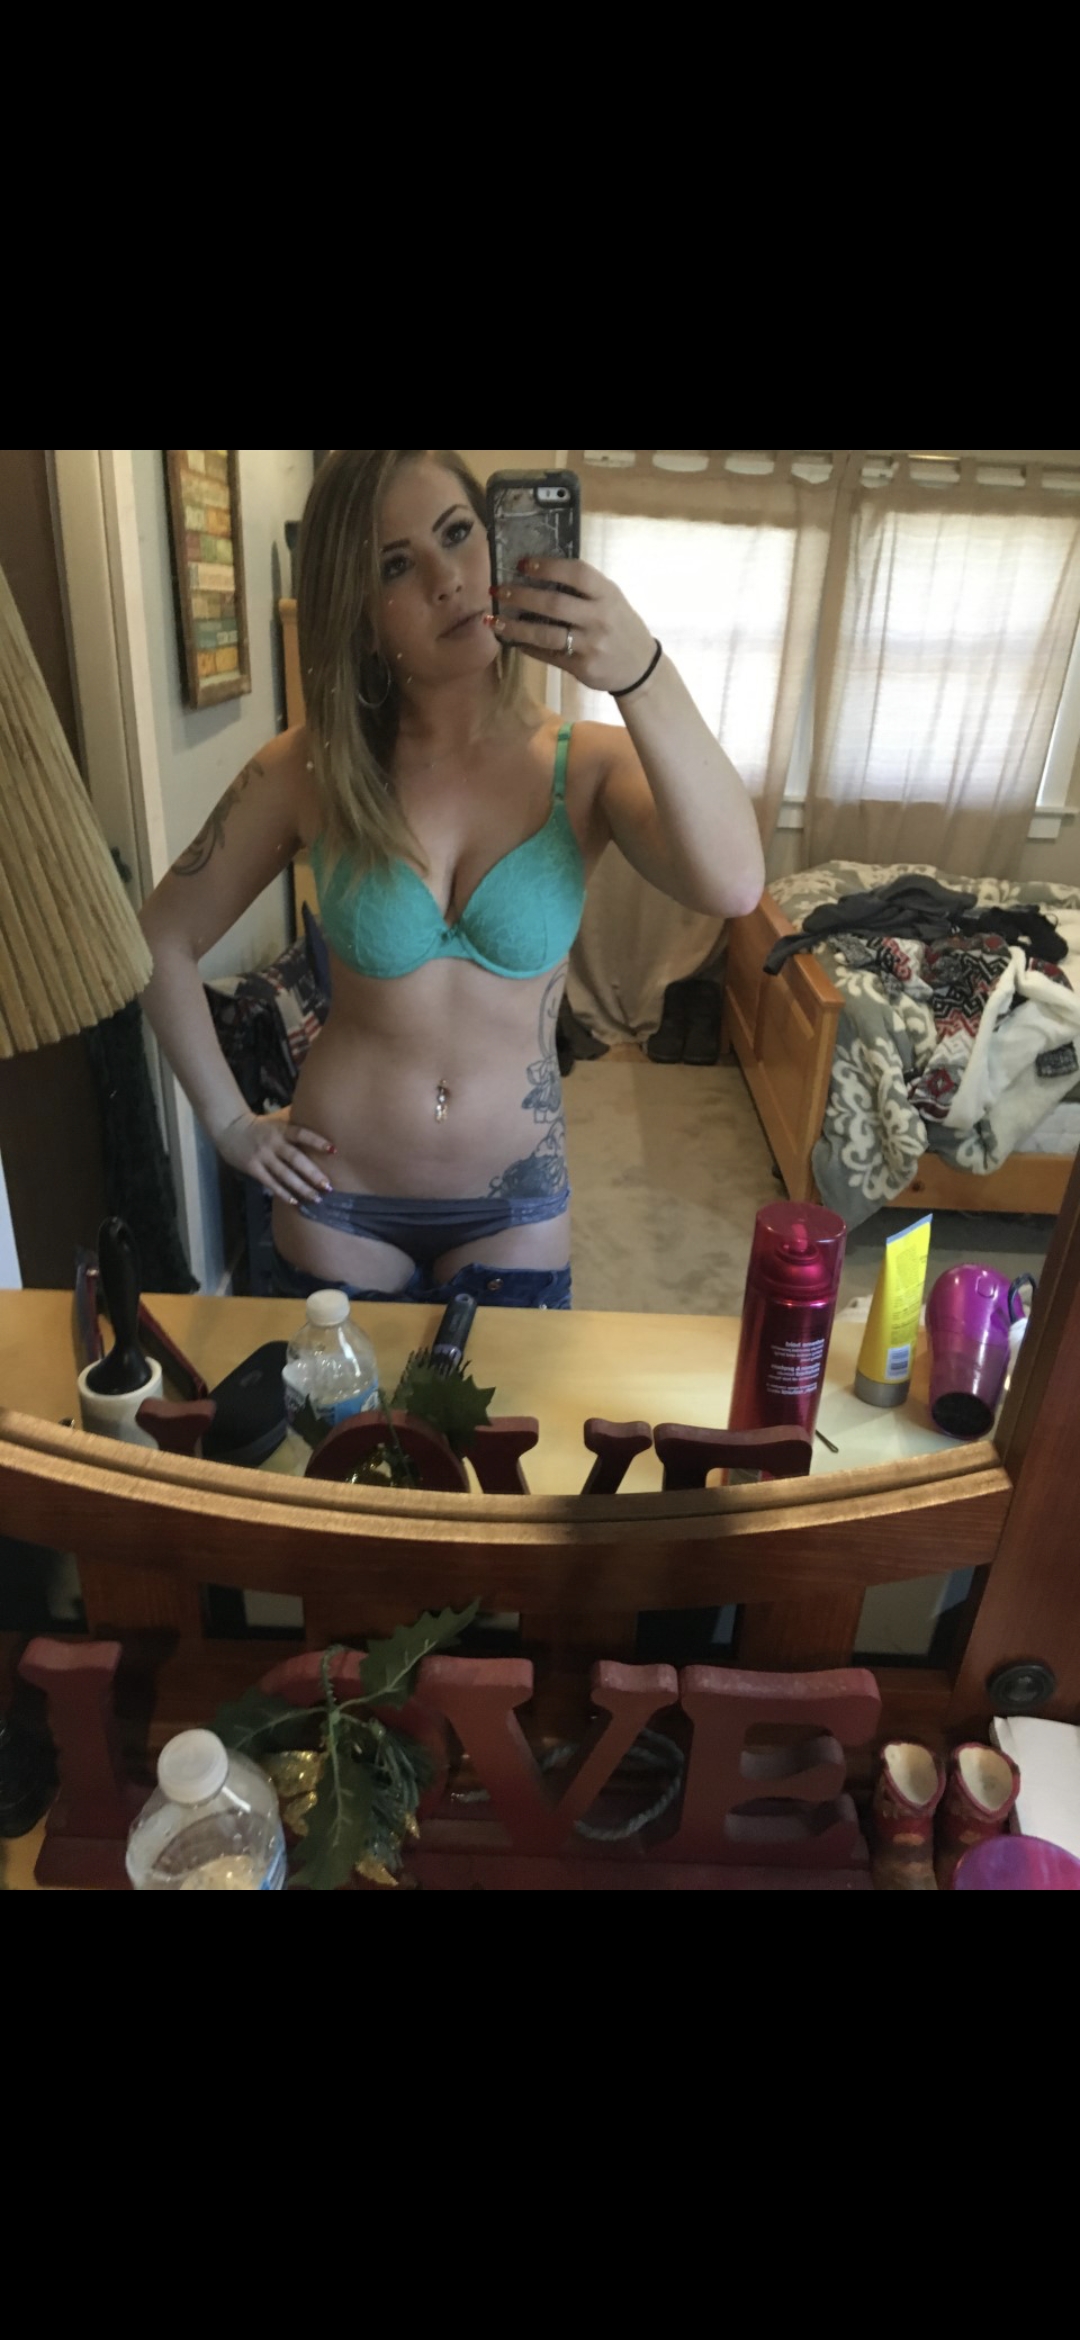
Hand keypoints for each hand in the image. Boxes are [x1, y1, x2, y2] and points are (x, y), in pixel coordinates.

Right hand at [216, 1108, 336, 1205]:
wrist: (229, 1129)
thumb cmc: (261, 1124)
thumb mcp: (278, 1117)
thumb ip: (296, 1117)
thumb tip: (319, 1110)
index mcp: (281, 1129)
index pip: (301, 1134)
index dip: (316, 1141)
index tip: (333, 1150)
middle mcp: (273, 1143)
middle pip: (295, 1159)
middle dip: (312, 1173)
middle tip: (328, 1186)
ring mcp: (262, 1157)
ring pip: (284, 1174)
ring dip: (301, 1187)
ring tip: (316, 1198)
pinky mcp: (253, 1169)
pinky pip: (270, 1183)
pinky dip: (283, 1193)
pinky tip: (295, 1201)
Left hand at [492, 558, 655, 695]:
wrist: (640, 668)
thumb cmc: (620, 626)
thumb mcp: (610, 600)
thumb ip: (583, 588)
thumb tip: (539, 573)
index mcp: (607, 594)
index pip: (576, 573)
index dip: (547, 566)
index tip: (521, 563)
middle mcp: (599, 618)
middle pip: (554, 604)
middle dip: (521, 596)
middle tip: (498, 590)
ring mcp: (591, 645)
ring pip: (545, 635)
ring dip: (515, 628)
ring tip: (494, 621)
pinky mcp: (582, 667)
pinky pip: (548, 655)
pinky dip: (527, 647)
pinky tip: (512, 640)